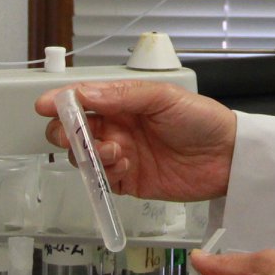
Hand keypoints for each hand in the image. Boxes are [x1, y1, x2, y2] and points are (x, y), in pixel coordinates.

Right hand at [35, 80, 236, 201]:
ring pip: (83, 157)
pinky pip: (102, 180)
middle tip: (73, 136)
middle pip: (74, 131)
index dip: (61, 102)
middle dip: (66, 133)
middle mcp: (118, 127)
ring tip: (116, 150)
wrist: (228, 157)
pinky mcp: (129, 181)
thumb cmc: (202, 119)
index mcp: (123, 102)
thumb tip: (85, 93)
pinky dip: (103, 174)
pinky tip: (122, 166)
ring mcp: (122, 155)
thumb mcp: (163, 97)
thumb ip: (122, 96)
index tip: (45, 106)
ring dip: (90, 154)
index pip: (82, 100)